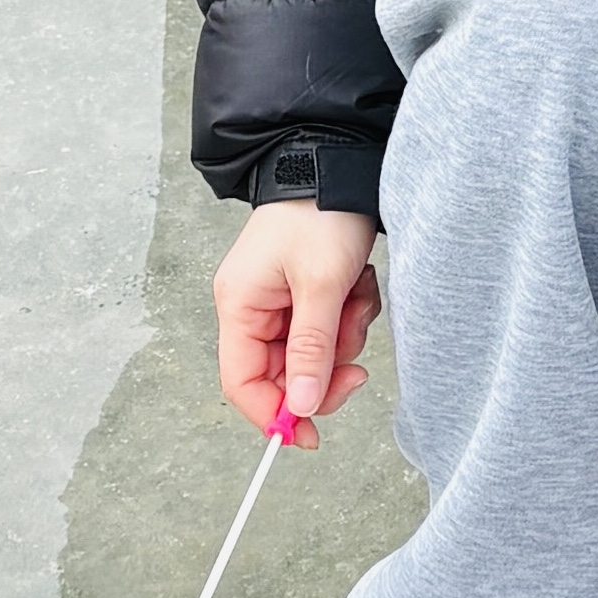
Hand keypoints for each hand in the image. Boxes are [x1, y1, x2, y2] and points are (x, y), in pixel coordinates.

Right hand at [216, 204, 379, 434]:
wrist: (341, 162)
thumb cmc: (322, 214)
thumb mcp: (321, 285)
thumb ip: (312, 350)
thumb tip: (302, 408)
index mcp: (239, 305)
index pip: (242, 383)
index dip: (274, 415)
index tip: (310, 436)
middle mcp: (252, 306)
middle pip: (283, 373)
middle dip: (325, 367)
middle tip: (357, 365)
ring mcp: (279, 300)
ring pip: (313, 352)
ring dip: (344, 335)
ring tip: (357, 296)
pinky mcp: (306, 291)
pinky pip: (329, 327)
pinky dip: (350, 313)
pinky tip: (359, 283)